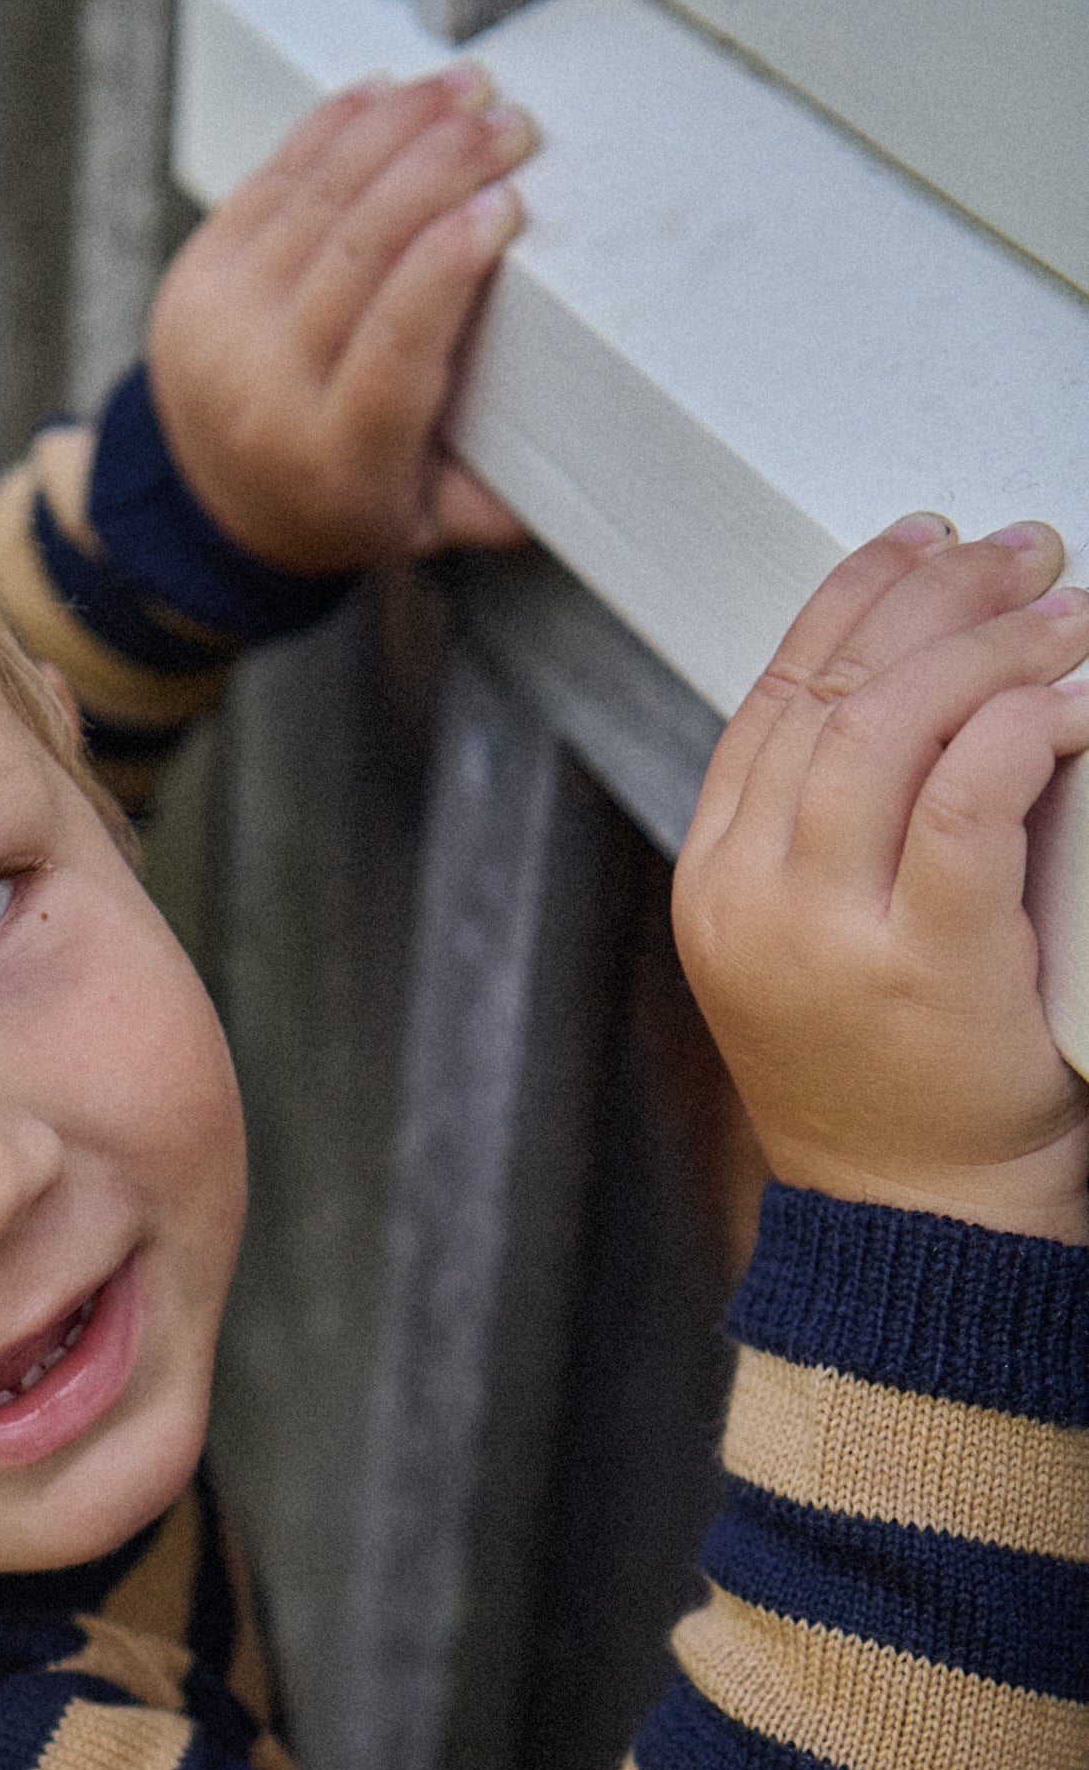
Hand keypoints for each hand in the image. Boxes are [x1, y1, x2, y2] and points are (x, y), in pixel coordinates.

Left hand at [144, 68, 532, 576]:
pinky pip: (273, 176)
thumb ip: (489, 502)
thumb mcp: (416, 527)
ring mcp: (221, 321)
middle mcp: (264, 384)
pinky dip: (336, 126)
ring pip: (319, 196)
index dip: (449, 262)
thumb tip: (580, 458)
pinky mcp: (199, 270)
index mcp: (332, 456)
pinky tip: (391, 93)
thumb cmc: (338, 502)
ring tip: (466, 89)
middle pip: (358, 249)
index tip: (506, 204)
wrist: (212, 501)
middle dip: (442, 168)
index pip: (393, 342)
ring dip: (400, 127)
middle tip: (509, 126)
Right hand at [675, 518, 1088, 1240]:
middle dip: (938, 597)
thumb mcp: (816, 947)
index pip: (778, 695)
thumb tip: (923, 689)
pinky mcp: (920, 963)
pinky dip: (1028, 727)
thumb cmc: (895, 1090)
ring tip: (1067, 615)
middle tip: (1026, 559)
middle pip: (836, 690)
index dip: (858, 596)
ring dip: (993, 646)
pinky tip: (1075, 703)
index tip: (931, 543)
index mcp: (717, 883)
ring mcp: (827, 933)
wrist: (920, 1226)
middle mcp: (751, 898)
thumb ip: (833, 835)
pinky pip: (968, 798)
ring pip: (894, 723)